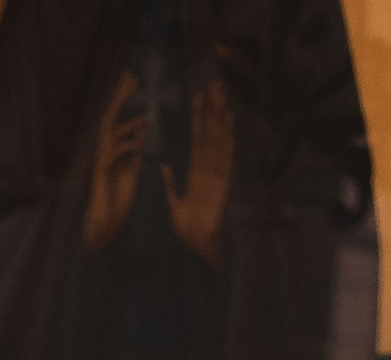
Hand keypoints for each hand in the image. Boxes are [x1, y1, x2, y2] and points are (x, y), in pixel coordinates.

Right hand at [83, 71, 146, 248]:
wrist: (107, 222)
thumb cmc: (119, 198)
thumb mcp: (133, 169)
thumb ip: (136, 150)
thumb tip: (144, 130)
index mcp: (112, 146)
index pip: (118, 115)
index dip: (125, 96)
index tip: (135, 77)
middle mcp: (104, 148)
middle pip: (111, 115)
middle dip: (121, 96)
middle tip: (133, 77)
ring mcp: (101, 159)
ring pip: (111, 132)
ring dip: (128, 122)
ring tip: (145, 115)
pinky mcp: (101, 172)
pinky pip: (115, 153)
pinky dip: (129, 145)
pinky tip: (140, 141)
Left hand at [163, 76, 233, 264]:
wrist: (198, 244)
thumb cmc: (186, 229)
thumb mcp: (173, 203)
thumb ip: (169, 183)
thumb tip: (162, 165)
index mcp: (195, 172)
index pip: (196, 138)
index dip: (197, 118)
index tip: (197, 97)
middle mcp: (208, 167)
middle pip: (211, 131)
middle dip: (212, 108)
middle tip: (213, 83)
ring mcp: (217, 171)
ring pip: (219, 136)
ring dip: (220, 115)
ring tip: (221, 92)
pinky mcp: (223, 178)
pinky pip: (226, 152)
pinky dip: (228, 135)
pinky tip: (228, 118)